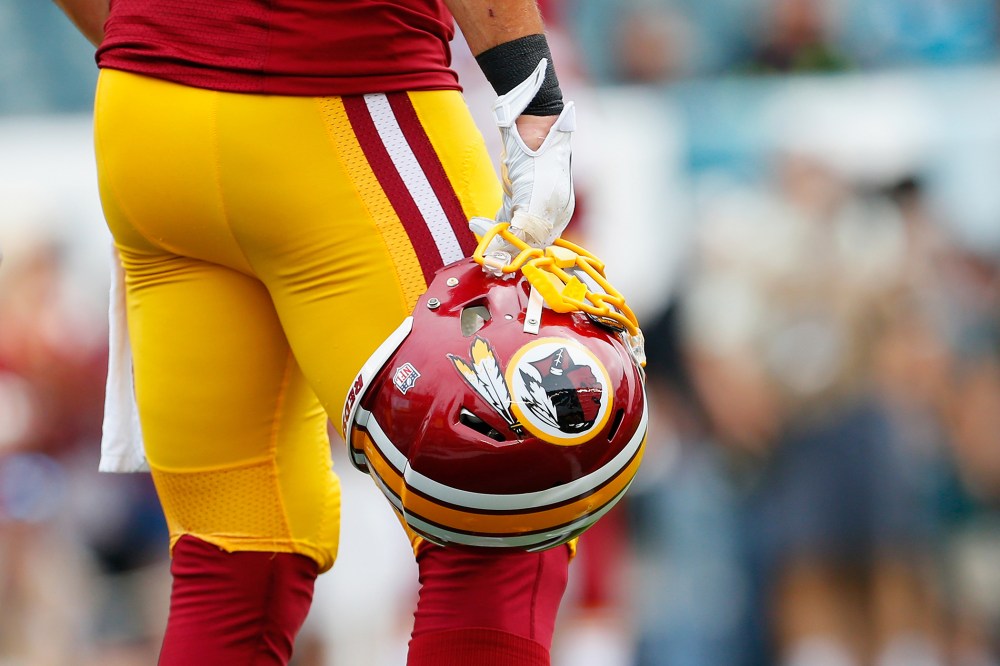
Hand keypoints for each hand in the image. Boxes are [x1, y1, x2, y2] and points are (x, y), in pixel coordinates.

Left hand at [488, 59, 574, 249]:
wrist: (531, 125)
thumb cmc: (538, 160)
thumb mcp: (536, 198)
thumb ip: (527, 226)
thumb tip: (510, 252)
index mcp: (558, 215)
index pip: (536, 245)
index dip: (516, 254)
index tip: (495, 260)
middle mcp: (547, 212)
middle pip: (524, 240)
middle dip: (503, 247)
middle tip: (483, 253)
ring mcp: (531, 202)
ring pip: (511, 230)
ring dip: (494, 235)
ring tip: (478, 229)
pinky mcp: (516, 194)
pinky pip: (504, 217)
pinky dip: (491, 224)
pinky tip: (478, 223)